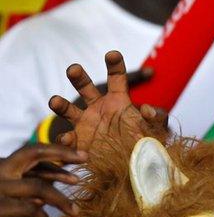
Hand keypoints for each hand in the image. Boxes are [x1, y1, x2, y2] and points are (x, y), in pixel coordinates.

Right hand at [0, 144, 85, 216]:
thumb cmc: (1, 208)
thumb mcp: (18, 190)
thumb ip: (37, 179)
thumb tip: (68, 172)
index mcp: (5, 165)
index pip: (33, 150)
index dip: (59, 151)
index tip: (84, 156)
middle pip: (33, 153)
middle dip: (62, 154)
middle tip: (85, 161)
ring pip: (37, 186)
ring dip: (61, 199)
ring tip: (75, 212)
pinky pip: (28, 209)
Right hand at [47, 51, 168, 151]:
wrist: (130, 163)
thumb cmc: (142, 140)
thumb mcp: (153, 129)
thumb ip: (155, 118)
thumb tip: (147, 109)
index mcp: (118, 100)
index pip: (117, 78)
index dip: (115, 65)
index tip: (112, 54)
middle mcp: (98, 108)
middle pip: (85, 87)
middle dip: (78, 77)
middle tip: (73, 69)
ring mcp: (85, 123)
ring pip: (68, 110)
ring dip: (60, 104)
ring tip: (55, 101)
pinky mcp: (79, 142)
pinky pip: (68, 139)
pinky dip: (66, 140)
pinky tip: (68, 139)